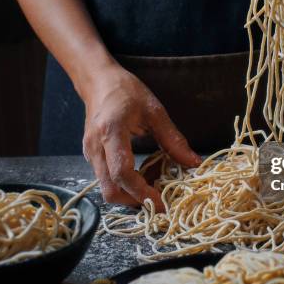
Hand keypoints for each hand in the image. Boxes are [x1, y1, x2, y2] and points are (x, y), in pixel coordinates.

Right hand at [82, 63, 200, 209]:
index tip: (162, 202)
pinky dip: (127, 184)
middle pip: (111, 190)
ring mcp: (89, 154)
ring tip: (154, 177)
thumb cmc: (126, 91)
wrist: (98, 81)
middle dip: (136, 201)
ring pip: (108, 188)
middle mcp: (95, 147)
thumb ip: (173, 139)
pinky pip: (107, 180)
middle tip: (161, 197)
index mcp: (111, 132)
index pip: (122, 172)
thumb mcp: (155, 111)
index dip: (143, 192)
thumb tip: (193, 163)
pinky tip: (143, 170)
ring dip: (132, 192)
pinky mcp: (91, 157)